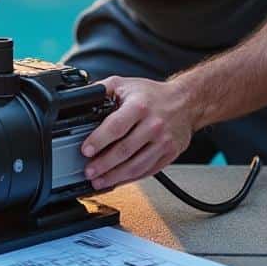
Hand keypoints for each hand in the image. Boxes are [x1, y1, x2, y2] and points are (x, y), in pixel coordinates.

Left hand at [80, 76, 196, 189]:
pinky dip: (130, 179)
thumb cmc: (153, 95)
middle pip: (125, 150)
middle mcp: (153, 124)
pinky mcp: (170, 154)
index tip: (86, 151)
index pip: (116, 126)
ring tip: (99, 181)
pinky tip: (117, 180)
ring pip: (136, 165)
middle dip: (103, 164)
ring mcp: (163, 142)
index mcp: (139, 106)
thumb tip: (79, 99)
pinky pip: (148, 171)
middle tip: (89, 171)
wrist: (186, 102)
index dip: (99, 140)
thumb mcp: (125, 84)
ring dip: (115, 176)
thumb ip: (102, 90)